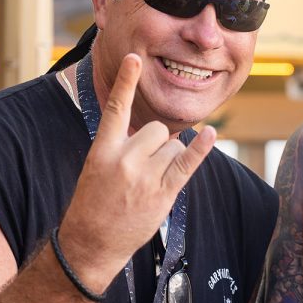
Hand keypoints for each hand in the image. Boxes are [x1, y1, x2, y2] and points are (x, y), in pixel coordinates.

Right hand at [57, 54, 215, 292]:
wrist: (91, 243)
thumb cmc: (92, 206)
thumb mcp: (95, 169)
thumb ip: (119, 147)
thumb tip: (153, 134)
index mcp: (103, 150)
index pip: (117, 108)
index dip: (126, 82)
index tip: (134, 58)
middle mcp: (125, 160)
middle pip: (157, 130)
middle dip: (157, 143)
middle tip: (143, 167)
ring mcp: (146, 178)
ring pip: (173, 147)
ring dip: (170, 158)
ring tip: (151, 181)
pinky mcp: (163, 194)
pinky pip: (187, 165)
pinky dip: (201, 149)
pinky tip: (211, 134)